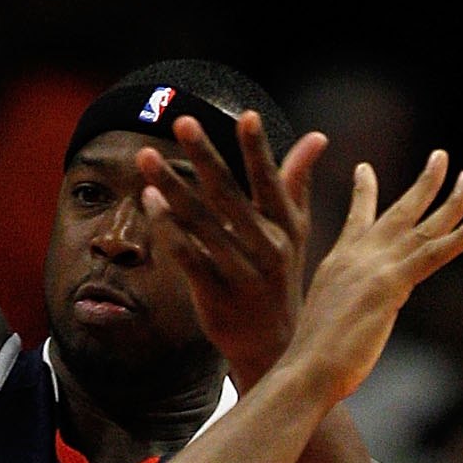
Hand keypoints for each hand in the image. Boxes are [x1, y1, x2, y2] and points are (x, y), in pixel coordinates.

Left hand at [137, 109, 327, 382]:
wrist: (272, 346)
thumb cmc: (280, 278)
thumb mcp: (296, 232)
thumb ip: (298, 182)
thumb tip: (317, 137)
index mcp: (287, 228)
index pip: (272, 182)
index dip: (259, 150)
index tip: (247, 115)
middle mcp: (267, 248)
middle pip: (229, 194)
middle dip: (204, 156)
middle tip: (181, 120)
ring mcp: (241, 273)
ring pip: (201, 223)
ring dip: (171, 188)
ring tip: (146, 157)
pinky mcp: (216, 295)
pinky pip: (188, 257)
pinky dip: (169, 229)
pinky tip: (150, 201)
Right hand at [277, 151, 462, 408]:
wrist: (305, 369)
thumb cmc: (310, 361)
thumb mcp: (323, 322)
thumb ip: (340, 309)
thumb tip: (342, 324)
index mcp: (338, 262)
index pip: (358, 219)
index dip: (365, 191)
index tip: (365, 168)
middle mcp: (358, 255)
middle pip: (399, 210)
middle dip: (423, 182)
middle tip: (440, 157)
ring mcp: (376, 266)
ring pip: (423, 223)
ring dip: (452, 197)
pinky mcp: (392, 283)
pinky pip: (436, 251)